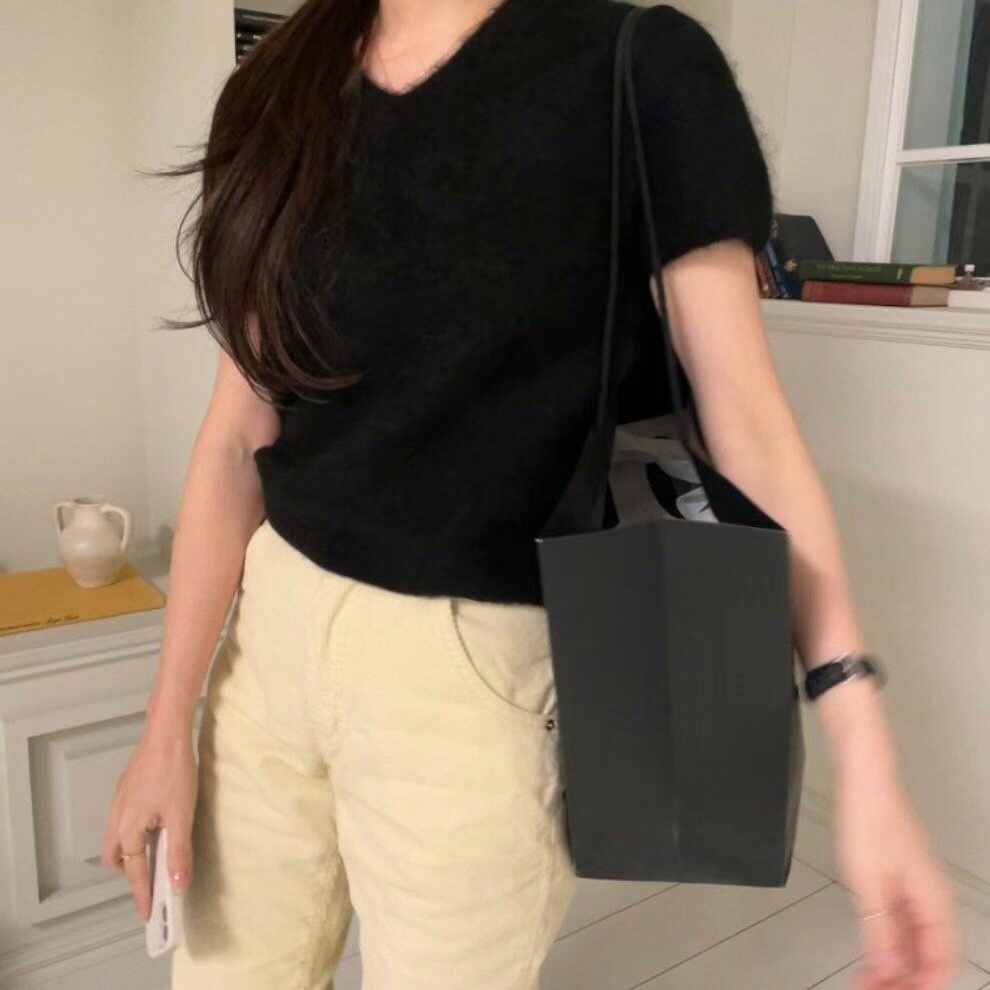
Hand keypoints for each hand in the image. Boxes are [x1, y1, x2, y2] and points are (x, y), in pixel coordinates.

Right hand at [101, 722, 197, 920]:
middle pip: (117, 860)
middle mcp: (117, 820)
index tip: (148, 915)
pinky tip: (155, 828)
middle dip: (132, 875)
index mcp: (128, 830)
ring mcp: (119, 804)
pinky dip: (134, 836)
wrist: (165, 733)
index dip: (143, 895)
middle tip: (153, 885)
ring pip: (118, 841)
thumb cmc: (173, 772)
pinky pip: (123, 824)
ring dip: (133, 854)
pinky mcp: (126, 792)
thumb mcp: (181, 816)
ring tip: (157, 858)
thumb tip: (178, 885)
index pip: (136, 873)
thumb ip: (179, 852)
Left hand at [833, 755, 959, 988]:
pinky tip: (869, 951)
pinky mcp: (897, 879)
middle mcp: (929, 899)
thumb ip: (880, 929)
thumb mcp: (868, 882)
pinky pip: (900, 922)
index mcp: (933, 902)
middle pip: (927, 955)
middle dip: (903, 980)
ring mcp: (914, 888)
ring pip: (912, 941)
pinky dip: (887, 941)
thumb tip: (889, 970)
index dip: (921, 987)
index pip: (941, 962)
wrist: (864, 779)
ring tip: (866, 980)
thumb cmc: (870, 820)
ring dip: (893, 964)